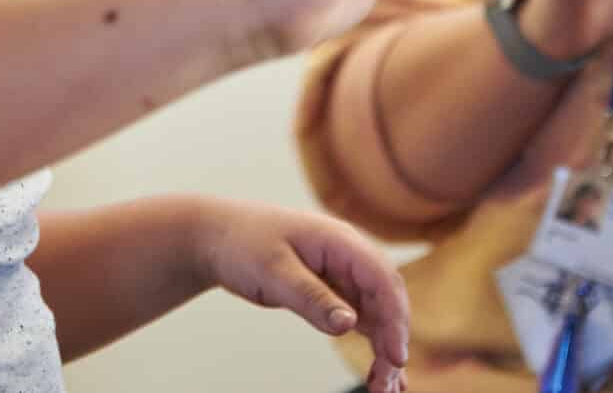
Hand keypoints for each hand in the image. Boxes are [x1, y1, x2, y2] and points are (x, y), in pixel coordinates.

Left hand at [191, 199, 410, 392]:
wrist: (216, 236)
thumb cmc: (242, 244)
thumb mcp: (273, 271)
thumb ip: (312, 297)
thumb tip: (350, 324)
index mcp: (339, 241)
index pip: (381, 280)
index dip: (395, 319)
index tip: (396, 357)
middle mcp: (348, 255)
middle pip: (386, 299)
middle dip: (393, 341)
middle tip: (386, 386)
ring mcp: (342, 272)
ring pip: (377, 313)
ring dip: (385, 348)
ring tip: (384, 389)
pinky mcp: (332, 289)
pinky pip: (361, 318)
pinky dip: (372, 344)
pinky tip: (380, 373)